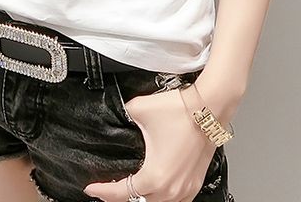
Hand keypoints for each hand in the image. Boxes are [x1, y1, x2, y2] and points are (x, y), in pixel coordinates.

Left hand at [83, 83, 228, 201]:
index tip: (92, 188)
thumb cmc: (180, 111)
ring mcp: (186, 188)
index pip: (121, 194)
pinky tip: (156, 186)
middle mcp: (171, 189)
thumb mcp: (138, 110)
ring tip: (130, 187)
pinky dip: (162, 196)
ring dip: (144, 196)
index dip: (102, 192)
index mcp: (154, 177)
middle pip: (140, 201)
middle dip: (122, 196)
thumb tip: (117, 117)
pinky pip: (176, 199)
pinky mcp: (196, 183)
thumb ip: (122, 116)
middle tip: (108, 188)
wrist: (208, 107)